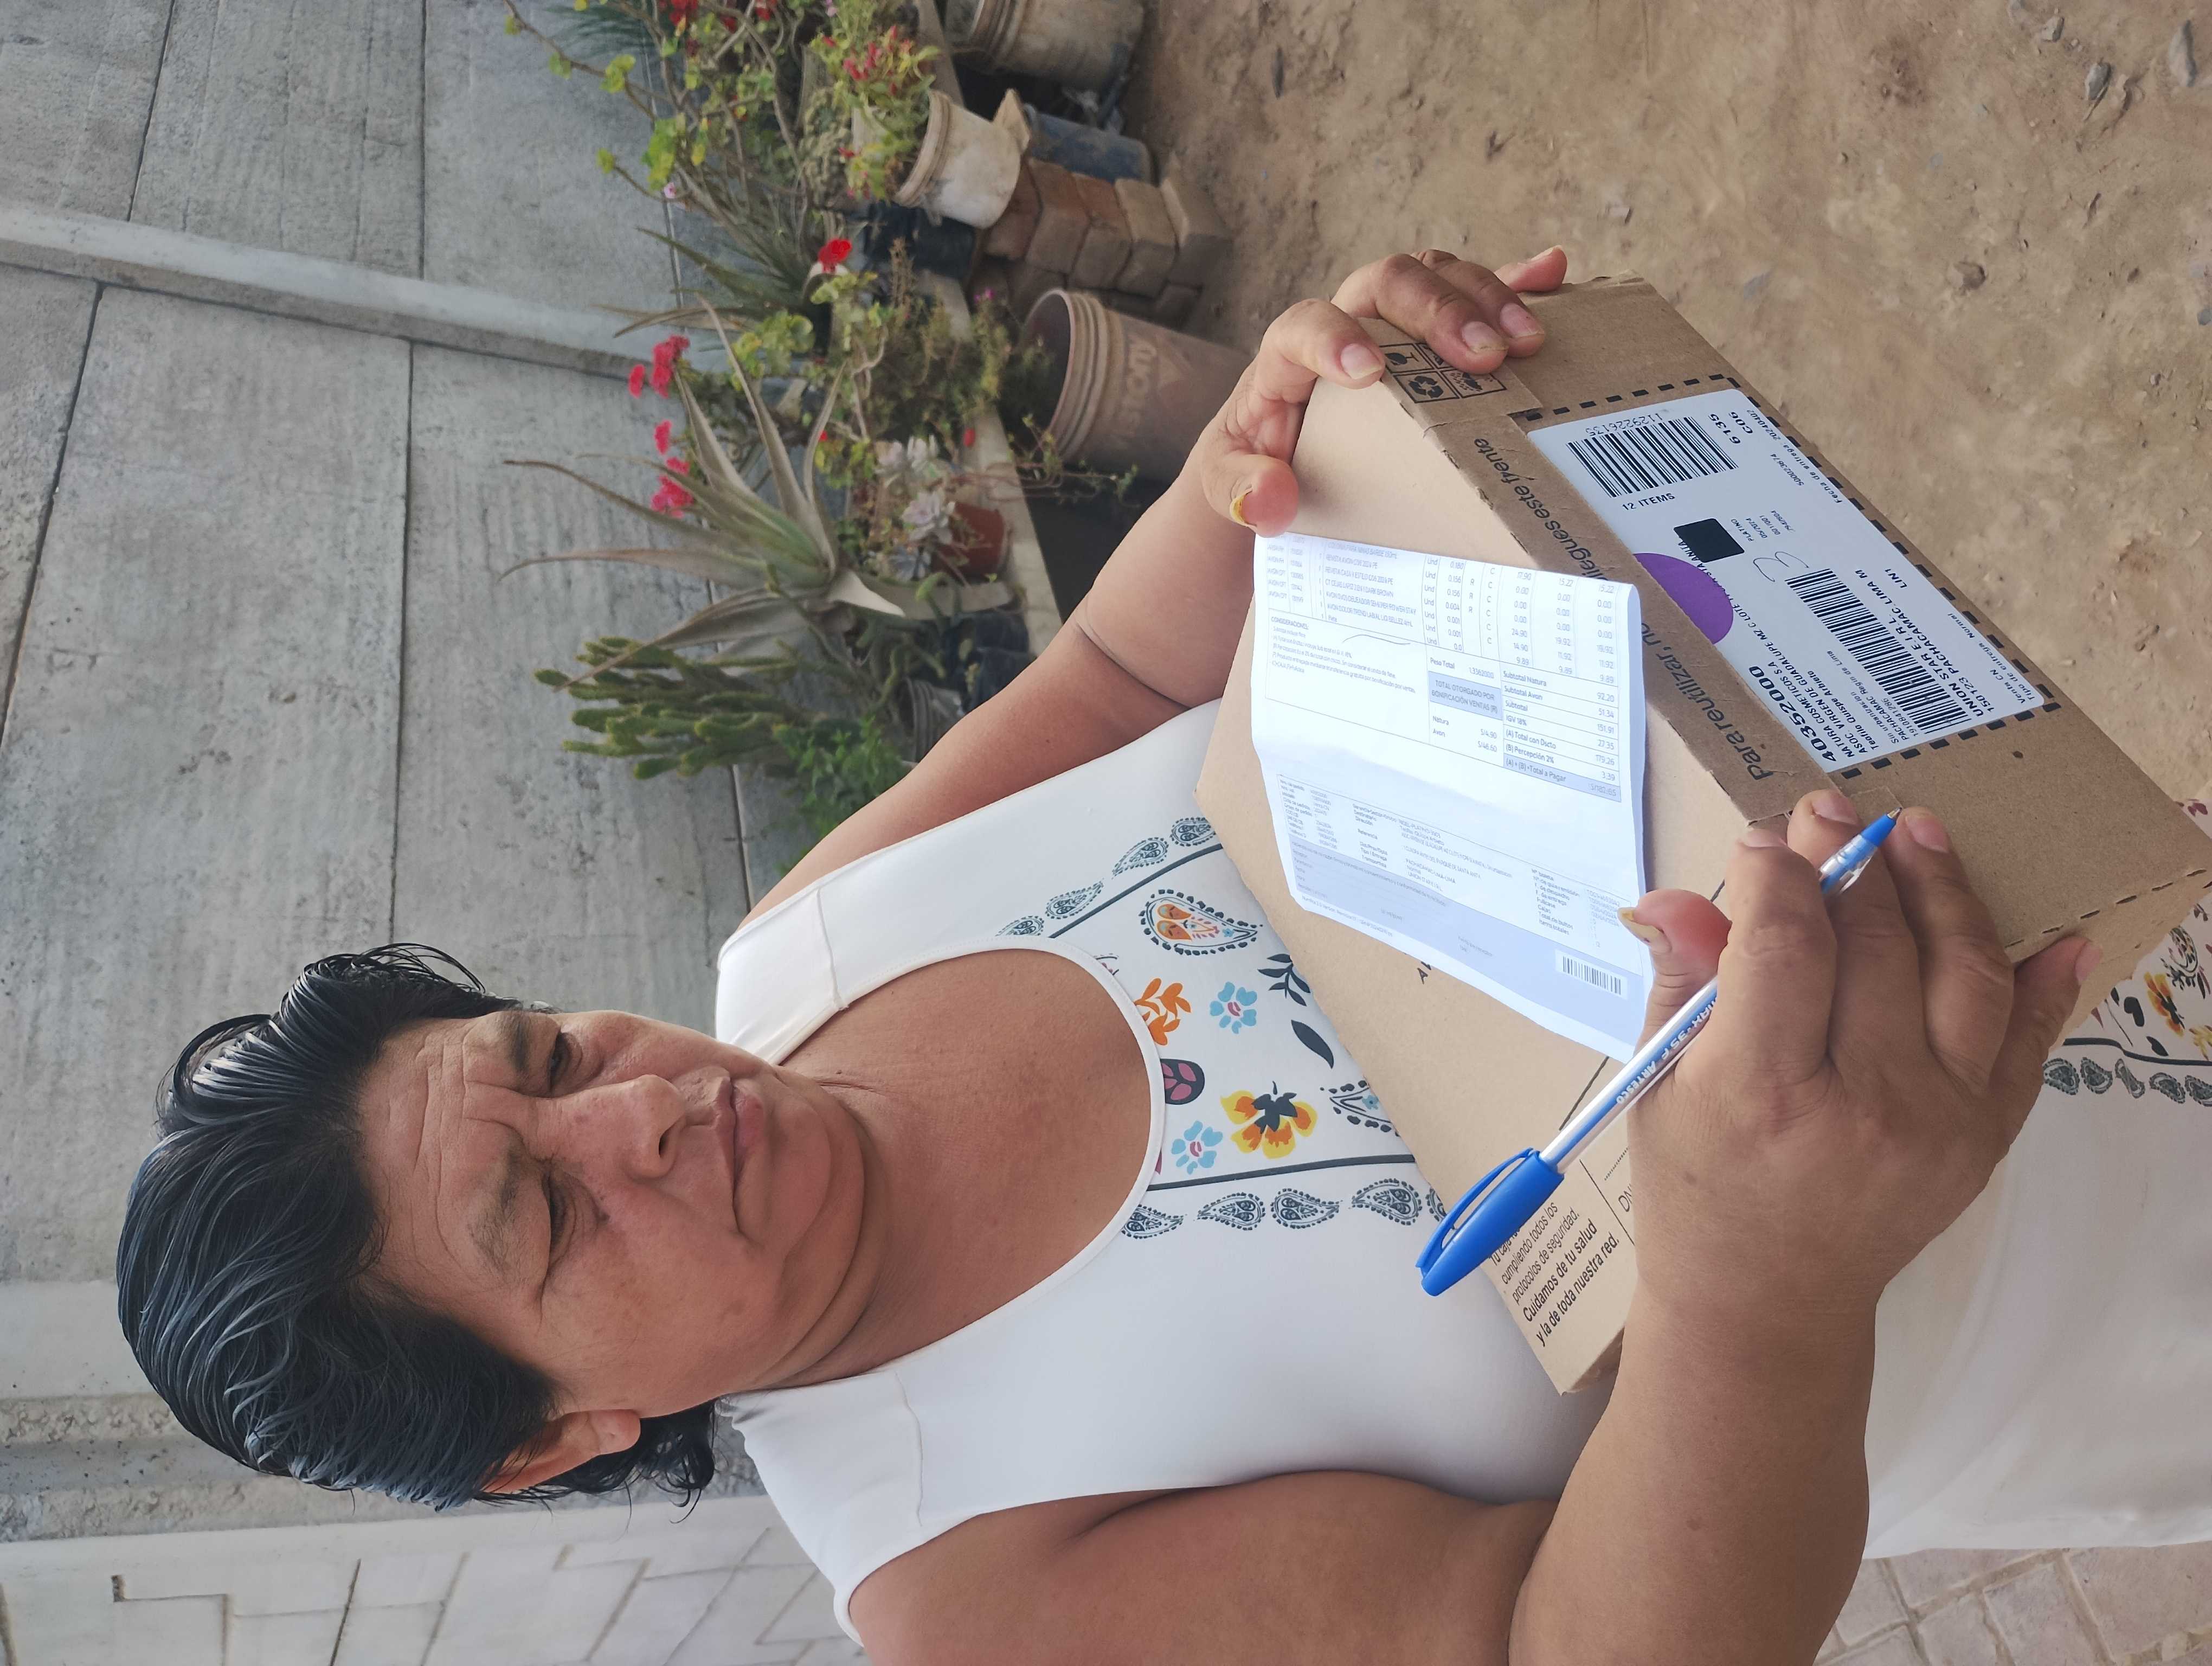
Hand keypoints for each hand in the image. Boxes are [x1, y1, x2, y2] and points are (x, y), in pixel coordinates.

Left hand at [1190, 247, 1569, 534]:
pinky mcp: (1432, 340)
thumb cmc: (1251, 470)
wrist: (1271, 465)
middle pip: (1385, 283)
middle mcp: (1341, 324)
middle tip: (1484, 357)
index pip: (1303, 323)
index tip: (1368, 370)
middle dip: (1437, 310)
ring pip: (1434, 277)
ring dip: (1484, 299)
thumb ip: (1236, 490)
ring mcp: (1392, 326)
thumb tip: (1269, 500)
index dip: (1333, 335)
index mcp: (1284, 359)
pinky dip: (1516, 283)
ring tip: (1526, 342)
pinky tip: (1555, 274)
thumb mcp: (1226, 486)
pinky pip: (1474, 296)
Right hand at [1620, 790, 2098, 1345]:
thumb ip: (1682, 984)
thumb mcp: (1660, 1085)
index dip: (1776, 874)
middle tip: (1830, 813)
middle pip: (1876, 945)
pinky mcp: (1983, 1141)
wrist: (1767, 1300)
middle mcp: (1861, 1106)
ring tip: (1918, 833)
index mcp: (1759, 1092)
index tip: (1761, 843)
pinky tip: (2053, 933)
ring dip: (1943, 890)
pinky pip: (2029, 1044)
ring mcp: (1937, 1124)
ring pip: (1963, 974)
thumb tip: (1677, 895)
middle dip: (1850, 861)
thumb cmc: (1696, 1186)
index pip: (1784, 945)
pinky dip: (2045, 983)